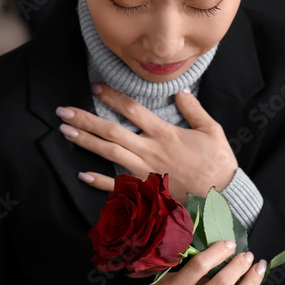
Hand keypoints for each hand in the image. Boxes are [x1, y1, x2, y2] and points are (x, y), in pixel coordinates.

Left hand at [55, 83, 237, 201]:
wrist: (221, 196)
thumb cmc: (218, 163)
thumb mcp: (212, 130)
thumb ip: (193, 109)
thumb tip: (180, 91)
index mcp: (165, 133)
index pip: (133, 109)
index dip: (112, 97)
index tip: (95, 88)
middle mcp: (150, 150)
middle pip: (112, 131)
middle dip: (86, 119)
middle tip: (63, 111)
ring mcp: (145, 171)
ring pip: (109, 154)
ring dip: (86, 142)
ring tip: (65, 132)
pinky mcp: (146, 190)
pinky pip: (118, 185)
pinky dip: (99, 181)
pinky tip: (82, 174)